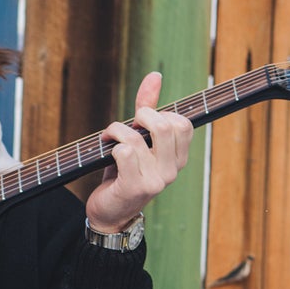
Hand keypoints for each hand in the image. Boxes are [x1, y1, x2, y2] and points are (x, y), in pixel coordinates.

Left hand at [83, 71, 192, 233]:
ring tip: (110, 137)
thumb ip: (148, 107)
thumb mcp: (138, 139)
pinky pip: (124, 153)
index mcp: (177, 159)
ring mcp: (155, 181)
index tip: (144, 121)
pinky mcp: (135, 187)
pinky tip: (106, 151)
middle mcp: (171, 171)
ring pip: (138, 137)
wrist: (109, 213)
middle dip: (143, 115)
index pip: (183, 124)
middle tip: (130, 123)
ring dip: (117, 130)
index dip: (161, 113)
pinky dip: (111, 145)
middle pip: (167, 126)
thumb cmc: (123, 173)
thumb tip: (155, 75)